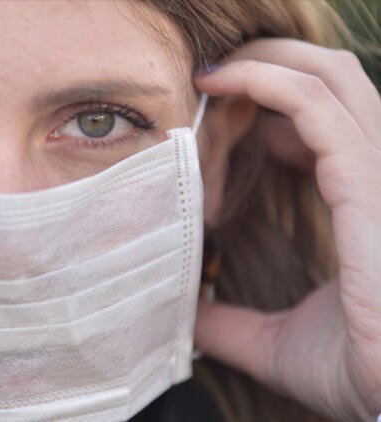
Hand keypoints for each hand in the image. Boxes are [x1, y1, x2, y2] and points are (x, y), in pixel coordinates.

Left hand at [194, 39, 380, 420]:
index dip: (272, 106)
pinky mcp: (370, 187)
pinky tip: (225, 84)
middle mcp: (377, 178)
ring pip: (329, 80)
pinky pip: (320, 109)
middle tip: (208, 74)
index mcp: (362, 205)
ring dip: (265, 62)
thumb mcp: (276, 342)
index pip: (324, 123)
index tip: (216, 112)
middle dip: (270, 62)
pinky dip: (271, 83)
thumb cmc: (356, 374)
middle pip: (332, 81)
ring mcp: (379, 177)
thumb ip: (231, 325)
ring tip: (208, 73)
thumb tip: (188, 318)